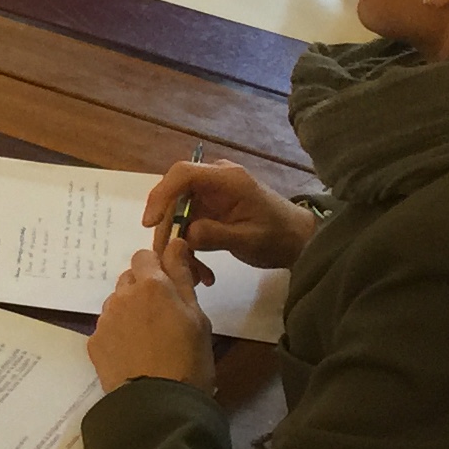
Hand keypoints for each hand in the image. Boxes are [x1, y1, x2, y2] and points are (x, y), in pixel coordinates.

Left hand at [88, 225, 214, 393]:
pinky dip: (118, 335)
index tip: (168, 285)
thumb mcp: (197, 317)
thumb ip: (182, 277)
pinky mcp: (94, 343)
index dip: (156, 267)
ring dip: (129, 312)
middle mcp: (122, 296)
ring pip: (116, 303)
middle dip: (143, 289)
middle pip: (129, 279)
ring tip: (148, 341)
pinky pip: (106, 328)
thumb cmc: (189, 360)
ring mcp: (105, 320)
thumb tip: (175, 242)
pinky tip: (133, 356)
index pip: (144, 256)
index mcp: (152, 286)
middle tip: (162, 316)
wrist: (159, 406)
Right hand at [139, 158, 315, 270]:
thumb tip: (186, 235)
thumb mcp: (249, 240)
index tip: (150, 222)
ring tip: (195, 274)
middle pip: (174, 196)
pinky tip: (202, 271)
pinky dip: (189, 247)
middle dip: (167, 229)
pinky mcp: (209, 210)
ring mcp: (210, 195)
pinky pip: (187, 225)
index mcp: (227, 179)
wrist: (298, 241)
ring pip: (177, 214)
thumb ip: (217, 235)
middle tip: (167, 259)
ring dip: (179, 244)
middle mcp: (214, 181)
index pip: (183, 174)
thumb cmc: (278, 237)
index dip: (161, 194)